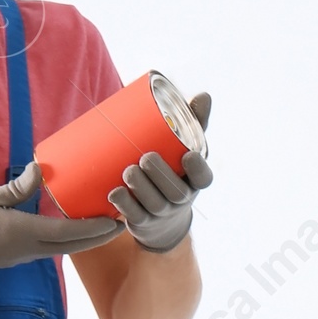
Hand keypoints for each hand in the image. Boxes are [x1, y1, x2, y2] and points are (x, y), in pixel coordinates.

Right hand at [0, 164, 119, 287]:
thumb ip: (16, 188)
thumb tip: (41, 169)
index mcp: (22, 234)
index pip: (69, 232)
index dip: (96, 227)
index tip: (117, 219)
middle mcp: (26, 250)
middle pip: (72, 246)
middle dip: (99, 236)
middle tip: (122, 222)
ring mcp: (18, 256)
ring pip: (60, 249)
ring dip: (83, 239)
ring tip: (101, 223)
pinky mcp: (10, 257)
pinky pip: (45, 248)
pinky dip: (64, 239)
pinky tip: (67, 227)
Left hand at [108, 90, 211, 252]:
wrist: (160, 216)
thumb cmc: (173, 169)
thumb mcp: (186, 148)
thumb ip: (194, 122)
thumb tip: (204, 95)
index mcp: (195, 181)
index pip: (203, 178)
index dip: (197, 169)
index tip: (188, 156)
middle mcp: (181, 200)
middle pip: (175, 192)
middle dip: (161, 175)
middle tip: (146, 157)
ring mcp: (161, 214)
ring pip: (153, 204)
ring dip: (141, 189)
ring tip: (128, 171)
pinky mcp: (142, 223)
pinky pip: (134, 217)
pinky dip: (124, 206)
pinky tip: (114, 194)